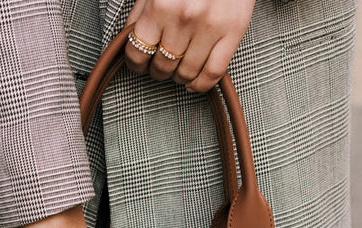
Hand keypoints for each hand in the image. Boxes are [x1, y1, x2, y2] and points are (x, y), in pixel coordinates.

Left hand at [124, 0, 255, 91]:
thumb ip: (142, 11)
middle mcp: (183, 18)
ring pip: (186, 73)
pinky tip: (194, 83)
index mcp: (161, 5)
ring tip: (179, 69)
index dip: (136, 64)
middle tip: (162, 65)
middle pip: (162, 67)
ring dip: (179, 77)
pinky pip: (212, 73)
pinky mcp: (233, 32)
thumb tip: (129, 38)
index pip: (138, 53)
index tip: (140, 65)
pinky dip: (201, 85)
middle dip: (159, 70)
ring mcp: (209, 27)